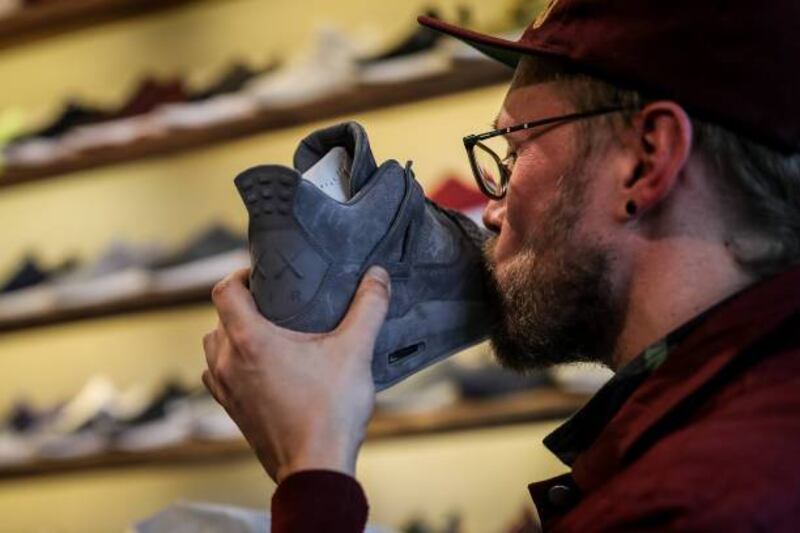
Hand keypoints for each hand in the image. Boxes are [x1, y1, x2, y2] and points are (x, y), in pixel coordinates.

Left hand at [202, 266, 390, 482]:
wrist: (315, 468)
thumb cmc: (330, 411)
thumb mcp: (355, 351)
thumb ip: (368, 308)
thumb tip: (378, 276)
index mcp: (249, 339)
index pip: (224, 290)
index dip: (241, 274)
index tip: (263, 275)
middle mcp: (228, 362)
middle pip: (219, 317)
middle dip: (243, 304)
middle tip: (274, 301)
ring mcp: (226, 389)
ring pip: (214, 348)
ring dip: (232, 334)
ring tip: (265, 333)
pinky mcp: (231, 411)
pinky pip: (218, 376)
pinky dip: (231, 364)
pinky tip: (259, 369)